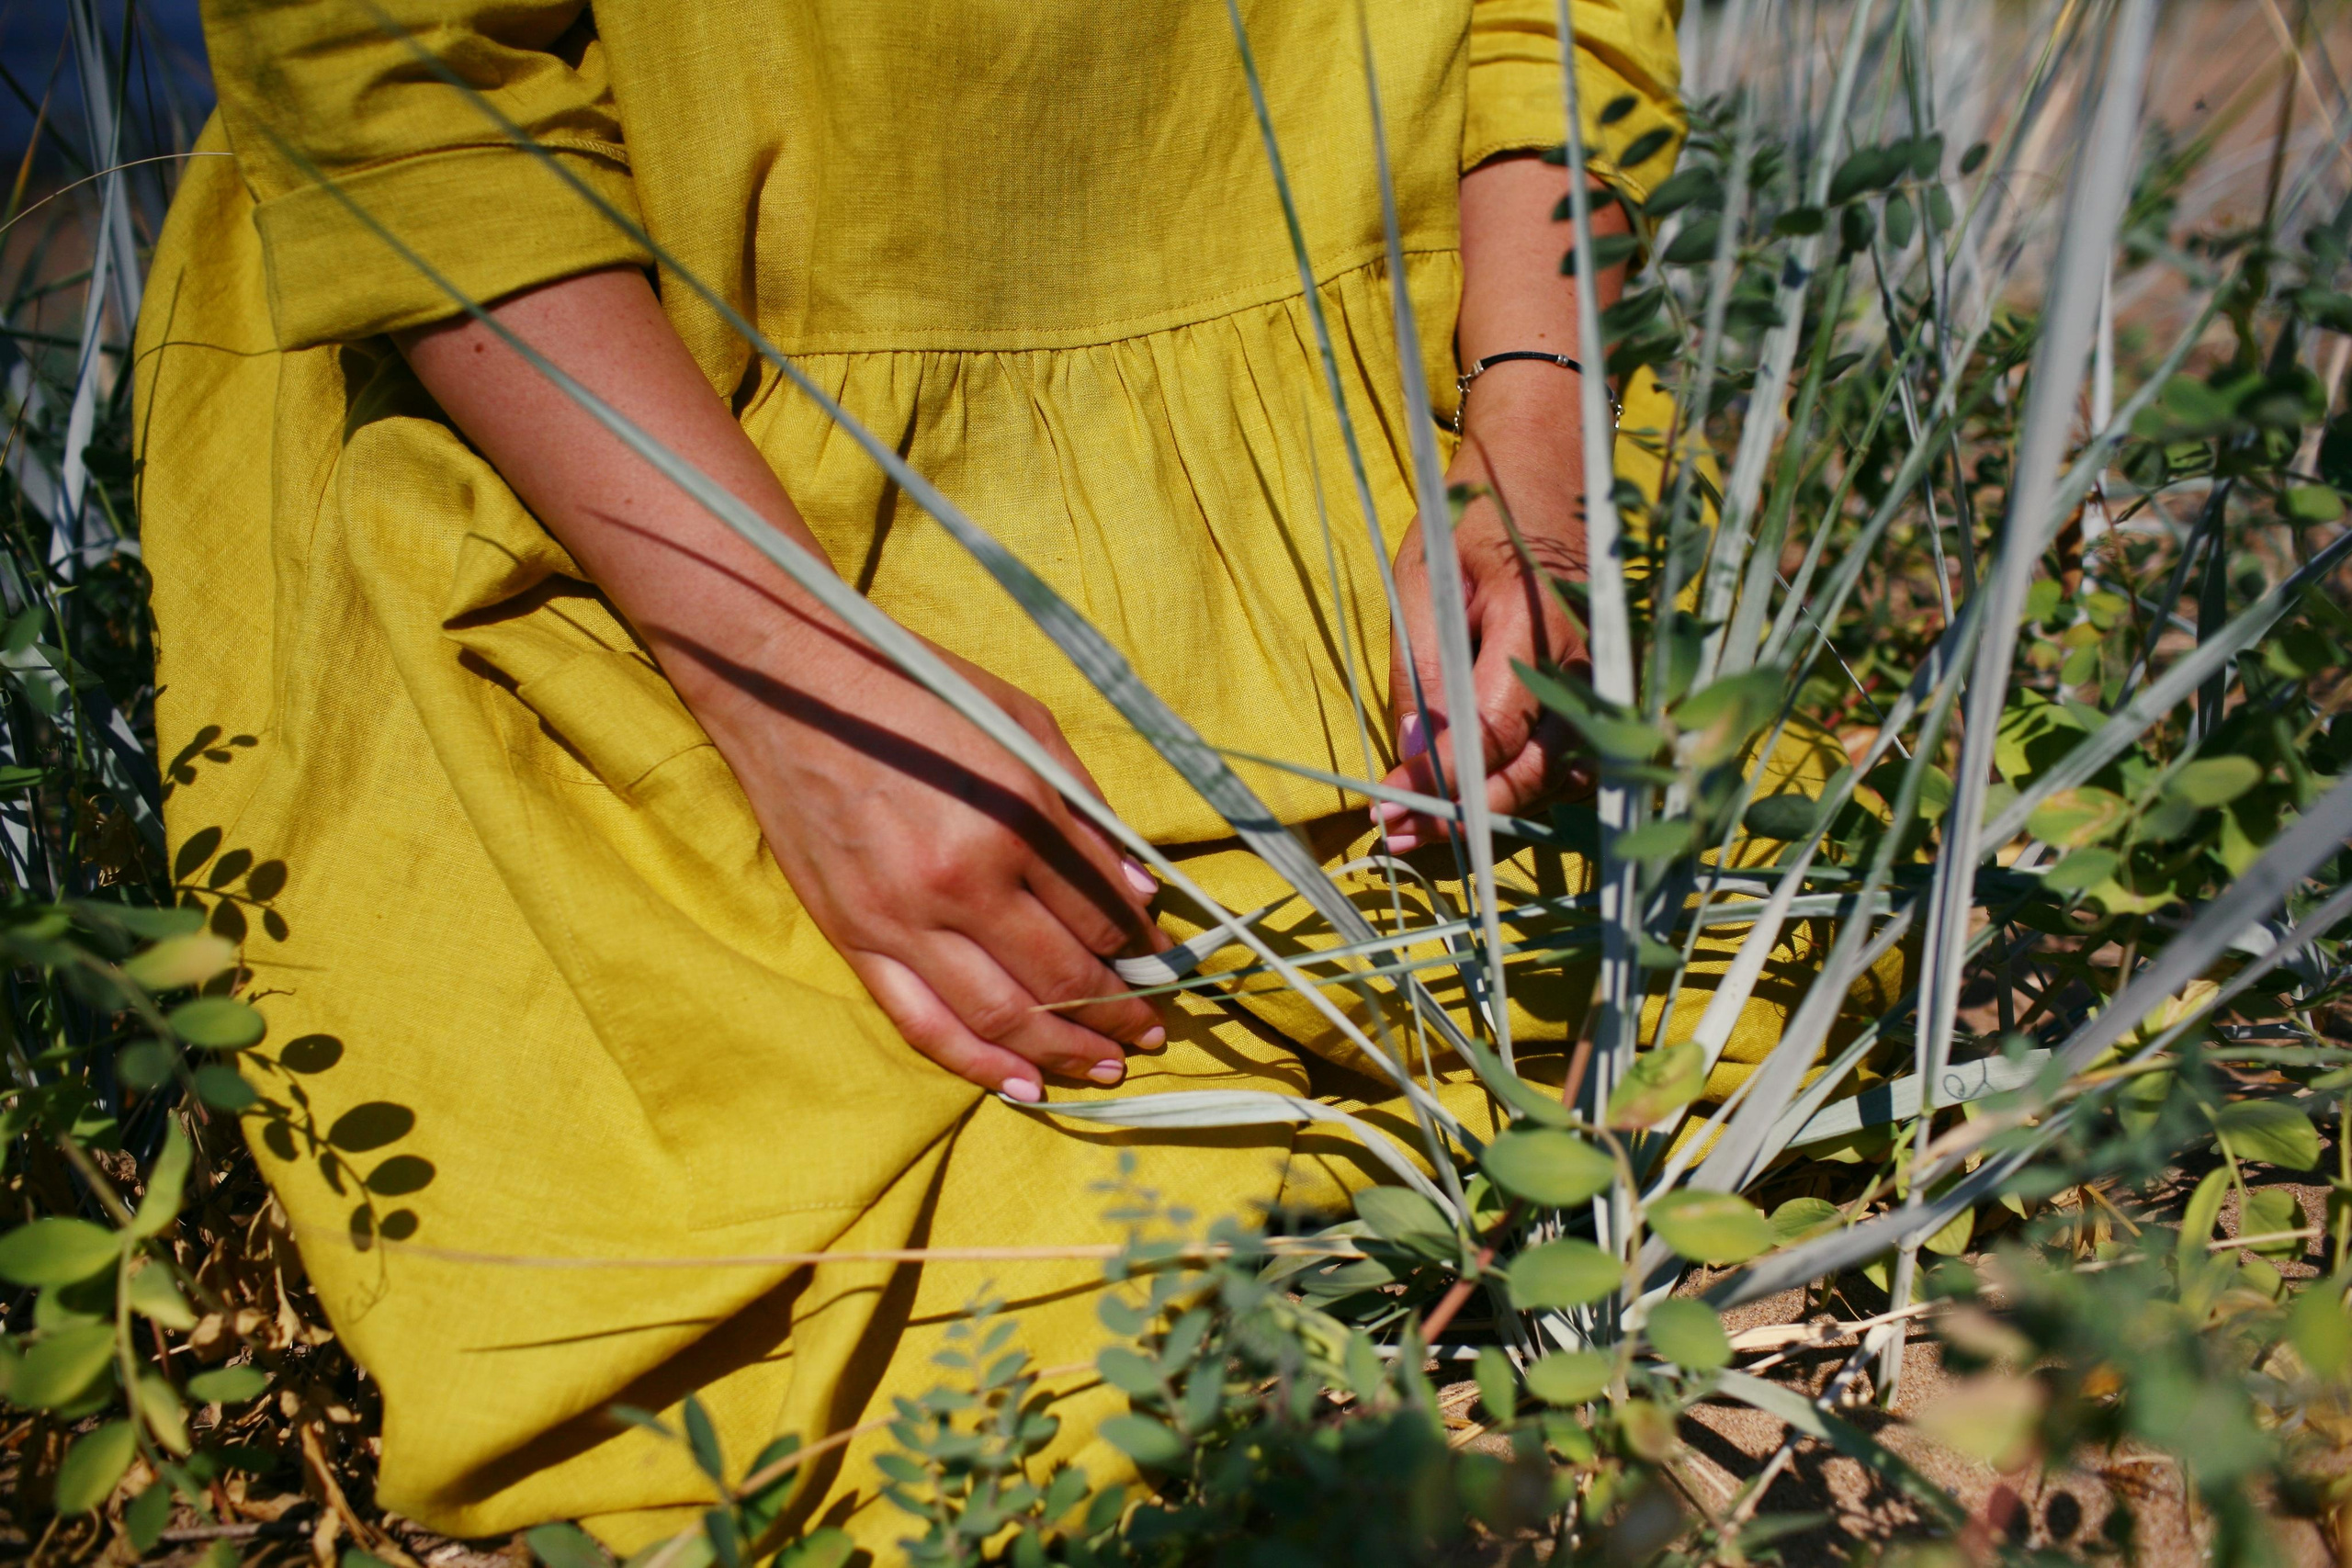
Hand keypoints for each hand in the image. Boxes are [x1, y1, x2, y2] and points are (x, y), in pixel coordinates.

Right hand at [398, 270, 1167, 1101]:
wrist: (787, 688)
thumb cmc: (914, 692)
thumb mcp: (1021, 723)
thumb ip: (1085, 810)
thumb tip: (1139, 890)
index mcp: (1010, 821)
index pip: (1100, 913)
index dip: (1143, 947)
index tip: (1165, 963)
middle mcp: (959, 884)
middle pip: (1062, 976)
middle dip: (1120, 1012)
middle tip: (1154, 1033)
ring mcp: (900, 921)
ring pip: (1001, 1018)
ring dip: (1065, 1053)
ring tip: (1107, 1068)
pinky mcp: (853, 940)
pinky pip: (924, 1025)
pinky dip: (980, 1065)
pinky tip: (1026, 1087)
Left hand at [1376, 377, 1592, 850]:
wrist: (1542, 467)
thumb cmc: (1473, 519)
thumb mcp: (1423, 581)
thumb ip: (1422, 671)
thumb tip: (1413, 754)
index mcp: (1536, 624)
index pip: (1496, 733)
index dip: (1443, 783)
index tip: (1387, 807)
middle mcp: (1586, 662)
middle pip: (1534, 774)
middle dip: (1462, 816)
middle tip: (1396, 833)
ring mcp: (1604, 679)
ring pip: (1557, 780)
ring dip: (1493, 811)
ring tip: (1424, 826)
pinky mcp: (1605, 690)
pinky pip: (1574, 762)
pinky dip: (1527, 788)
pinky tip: (1476, 796)